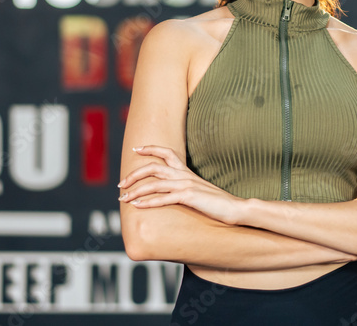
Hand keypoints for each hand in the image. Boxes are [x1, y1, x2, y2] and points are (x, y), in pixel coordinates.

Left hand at [119, 145, 244, 224]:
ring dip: (136, 190)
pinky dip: (148, 202)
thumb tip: (174, 192)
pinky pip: (164, 198)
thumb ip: (186, 188)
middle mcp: (184, 175)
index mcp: (186, 172)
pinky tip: (137, 206)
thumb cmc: (218, 202)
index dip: (150, 149)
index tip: (136, 149)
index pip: (166, 153)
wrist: (235, 208)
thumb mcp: (199, 191)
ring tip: (123, 197)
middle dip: (134, 175)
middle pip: (153, 168)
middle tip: (121, 184)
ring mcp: (186, 185)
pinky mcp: (189, 197)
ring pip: (154, 183)